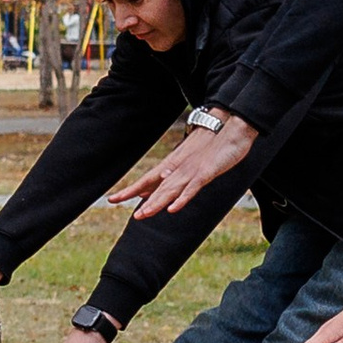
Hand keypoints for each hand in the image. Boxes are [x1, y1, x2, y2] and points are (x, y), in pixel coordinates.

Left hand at [111, 112, 258, 217]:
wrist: (230, 127)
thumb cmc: (211, 144)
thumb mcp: (191, 161)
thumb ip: (175, 174)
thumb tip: (160, 185)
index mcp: (173, 165)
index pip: (147, 180)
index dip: (130, 190)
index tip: (112, 199)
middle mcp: (178, 168)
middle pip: (156, 187)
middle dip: (143, 201)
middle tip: (131, 215)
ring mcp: (191, 170)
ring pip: (170, 189)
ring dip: (157, 202)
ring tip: (143, 214)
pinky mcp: (205, 172)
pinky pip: (192, 187)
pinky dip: (182, 198)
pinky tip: (173, 208)